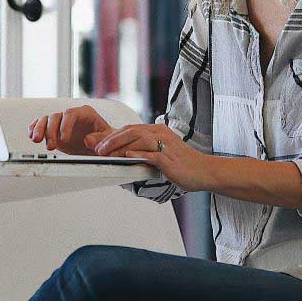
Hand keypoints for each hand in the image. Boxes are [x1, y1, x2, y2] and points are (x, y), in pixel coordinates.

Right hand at [28, 105, 114, 154]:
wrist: (100, 147)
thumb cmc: (106, 141)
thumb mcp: (108, 139)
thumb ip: (100, 139)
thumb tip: (88, 139)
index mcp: (85, 113)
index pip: (71, 114)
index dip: (65, 125)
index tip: (64, 139)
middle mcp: (71, 116)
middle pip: (56, 116)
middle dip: (51, 131)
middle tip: (51, 146)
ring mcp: (61, 123)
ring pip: (46, 119)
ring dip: (40, 129)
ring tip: (37, 140)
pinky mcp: (54, 130)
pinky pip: (41, 124)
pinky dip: (34, 128)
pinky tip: (31, 135)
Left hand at [83, 124, 211, 192]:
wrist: (204, 171)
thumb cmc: (183, 164)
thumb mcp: (161, 153)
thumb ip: (144, 151)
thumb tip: (124, 155)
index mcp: (158, 130)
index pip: (130, 129)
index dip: (112, 135)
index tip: (98, 143)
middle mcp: (161, 134)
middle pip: (131, 131)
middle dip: (111, 139)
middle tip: (97, 148)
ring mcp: (166, 145)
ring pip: (138, 140)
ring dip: (119, 146)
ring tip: (106, 153)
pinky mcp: (169, 158)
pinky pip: (151, 154)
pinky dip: (138, 155)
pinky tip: (127, 157)